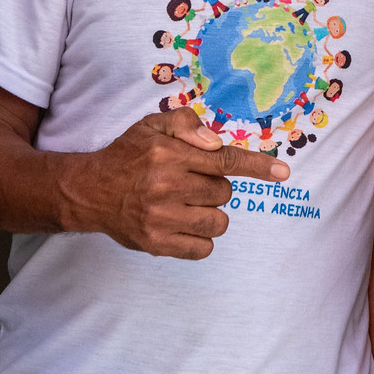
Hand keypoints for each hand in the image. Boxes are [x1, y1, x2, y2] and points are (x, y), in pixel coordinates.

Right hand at [54, 108, 287, 258]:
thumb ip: (187, 124)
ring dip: (209, 214)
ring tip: (185, 204)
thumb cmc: (128, 155)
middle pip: (224, 193)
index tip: (283, 173)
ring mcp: (161, 219)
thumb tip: (216, 143)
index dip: (257, 166)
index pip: (225, 161)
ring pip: (218, 222)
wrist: (89, 191)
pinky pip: (203, 249)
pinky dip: (200, 239)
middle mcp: (166, 186)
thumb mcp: (153, 125)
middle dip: (214, 187)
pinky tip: (182, 225)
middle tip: (189, 183)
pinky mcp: (157, 244)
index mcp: (169, 155)